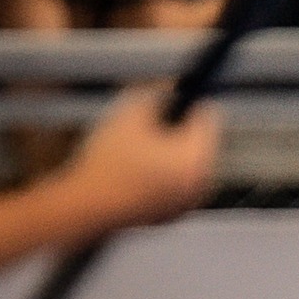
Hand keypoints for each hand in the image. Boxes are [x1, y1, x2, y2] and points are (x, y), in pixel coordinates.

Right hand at [65, 83, 219, 232]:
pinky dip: (167, 174)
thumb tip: (174, 85)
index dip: (192, 102)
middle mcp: (204, 183)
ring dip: (174, 152)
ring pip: (191, 162)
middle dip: (181, 130)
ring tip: (141, 151)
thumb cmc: (107, 162)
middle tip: (150, 127)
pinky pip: (180, 183)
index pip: (211, 118)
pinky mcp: (179, 213)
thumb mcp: (128, 115)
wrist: (87, 208)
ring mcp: (193, 201)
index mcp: (196, 158)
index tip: (177, 97)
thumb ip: (156, 93)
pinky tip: (140, 172)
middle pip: (203, 141)